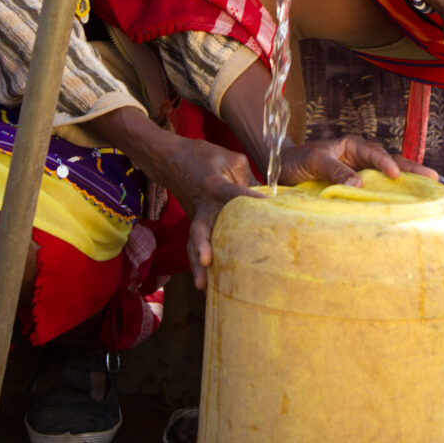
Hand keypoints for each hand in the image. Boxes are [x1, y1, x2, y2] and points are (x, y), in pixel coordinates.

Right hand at [165, 138, 260, 290]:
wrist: (172, 159)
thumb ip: (250, 179)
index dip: (249, 198)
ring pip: (195, 242)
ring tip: (203, 285)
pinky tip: (206, 285)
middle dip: (204, 244)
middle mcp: (202, 204)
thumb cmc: (205, 157)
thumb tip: (272, 201)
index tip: (267, 207)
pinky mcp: (196, 224)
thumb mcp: (231, 159)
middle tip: (208, 260)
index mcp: (213, 184)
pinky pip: (195, 245)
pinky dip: (198, 265)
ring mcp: (196, 216)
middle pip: (201, 226)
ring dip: (197, 264)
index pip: (231, 193)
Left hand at [279, 134, 437, 188]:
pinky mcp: (358, 188)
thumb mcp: (313, 161)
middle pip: (390, 161)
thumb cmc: (297, 160)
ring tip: (430, 190)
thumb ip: (333, 170)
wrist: (283, 169)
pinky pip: (378, 190)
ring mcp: (362, 173)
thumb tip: (357, 185)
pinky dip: (393, 195)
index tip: (395, 175)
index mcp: (352, 145)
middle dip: (412, 169)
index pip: (374, 152)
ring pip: (388, 176)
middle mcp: (361, 158)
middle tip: (434, 178)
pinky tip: (407, 203)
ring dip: (408, 182)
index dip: (385, 163)